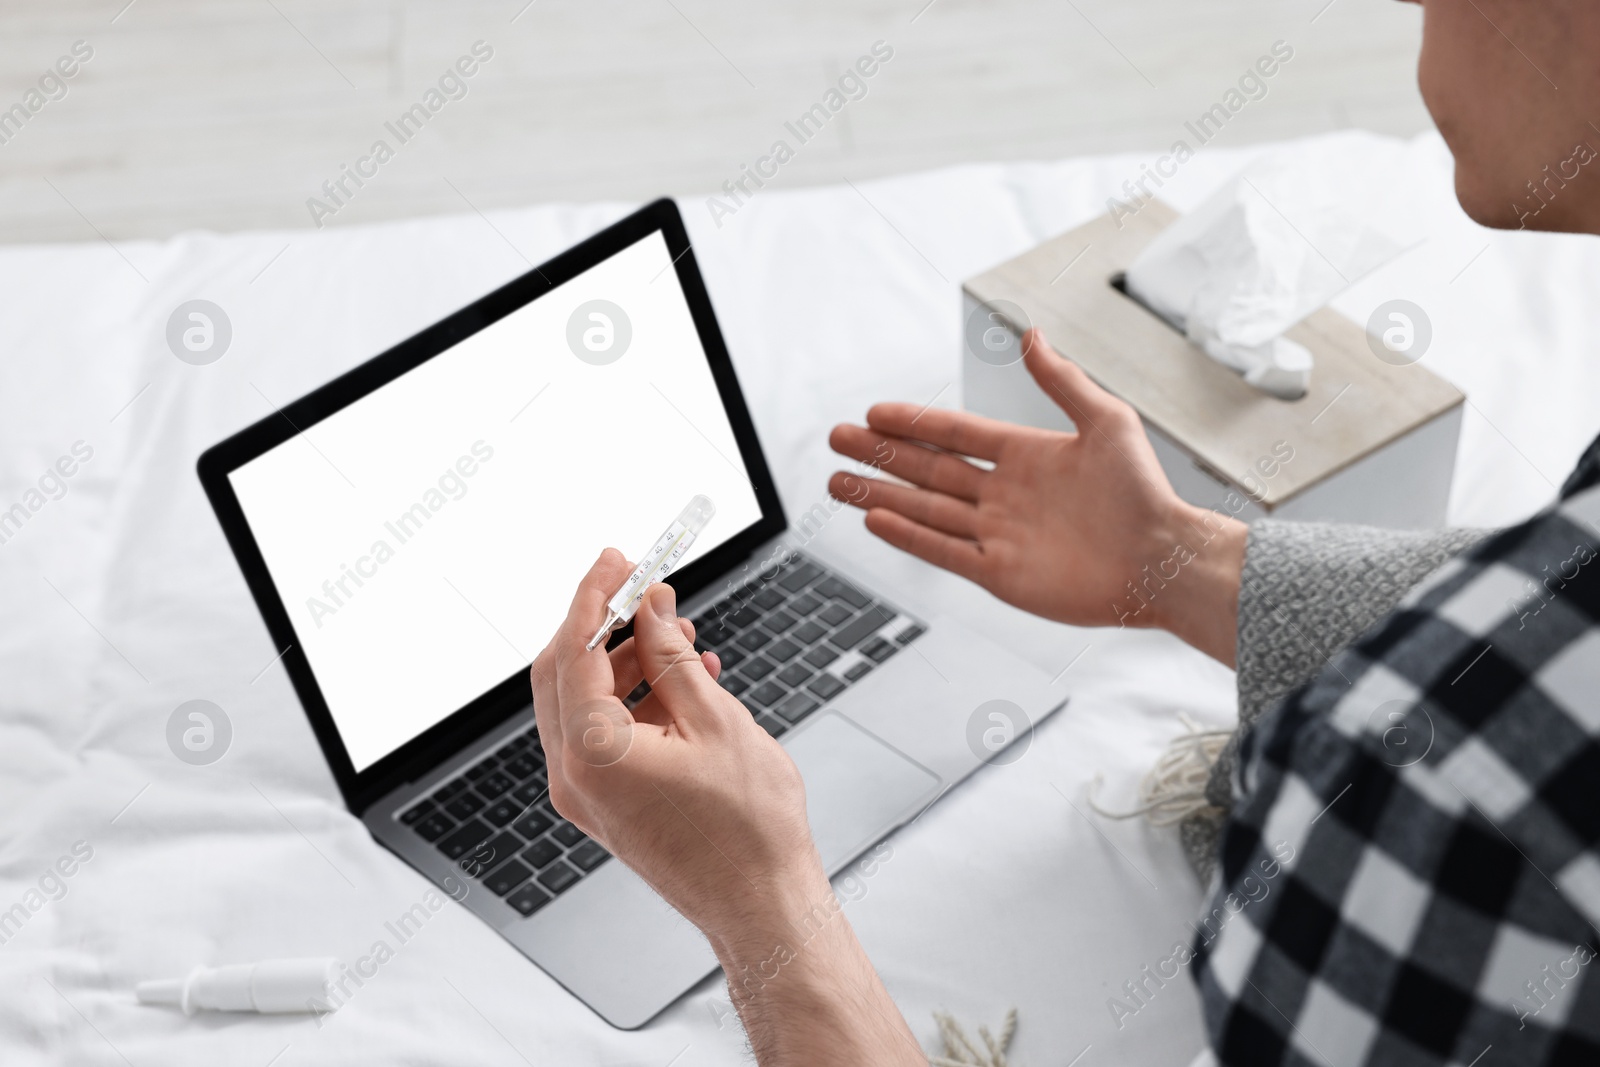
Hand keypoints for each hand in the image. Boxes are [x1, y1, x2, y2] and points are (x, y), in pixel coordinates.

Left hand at [531, 554, 925, 1064]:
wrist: (761, 904)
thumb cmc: (748, 828)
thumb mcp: (717, 719)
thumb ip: (672, 654)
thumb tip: (649, 606)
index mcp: (592, 751)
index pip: (572, 649)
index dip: (594, 594)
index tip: (616, 558)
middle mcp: (573, 774)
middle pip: (564, 671)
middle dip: (603, 623)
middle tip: (642, 586)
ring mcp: (584, 793)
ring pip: (584, 700)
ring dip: (624, 659)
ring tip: (680, 635)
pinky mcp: (604, 803)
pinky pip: (603, 732)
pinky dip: (634, 698)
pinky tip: (684, 680)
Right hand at [828, 329, 1244, 664]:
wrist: (1161, 560)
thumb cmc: (1144, 493)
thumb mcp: (1107, 421)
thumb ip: (1062, 381)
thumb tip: (1032, 336)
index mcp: (1026, 455)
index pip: (955, 434)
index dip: (914, 422)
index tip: (874, 412)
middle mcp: (1005, 495)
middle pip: (928, 470)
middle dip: (881, 454)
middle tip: (838, 439)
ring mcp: (999, 535)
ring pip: (924, 510)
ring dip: (880, 494)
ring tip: (838, 482)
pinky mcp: (1000, 574)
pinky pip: (943, 552)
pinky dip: (908, 536)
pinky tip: (876, 519)